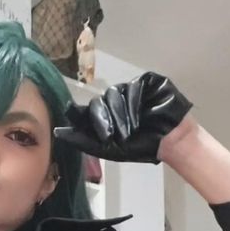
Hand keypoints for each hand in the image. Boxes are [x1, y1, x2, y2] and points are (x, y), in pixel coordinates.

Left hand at [54, 72, 192, 163]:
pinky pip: (133, 88)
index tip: (70, 115)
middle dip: (103, 120)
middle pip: (99, 102)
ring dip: (119, 116)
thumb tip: (58, 133)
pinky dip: (133, 104)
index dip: (79, 114)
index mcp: (106, 114)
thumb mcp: (109, 149)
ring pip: (114, 94)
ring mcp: (131, 89)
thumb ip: (84, 141)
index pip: (88, 110)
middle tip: (109, 136)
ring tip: (129, 132)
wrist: (171, 142)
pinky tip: (139, 118)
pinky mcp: (147, 81)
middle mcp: (116, 99)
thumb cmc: (142, 146)